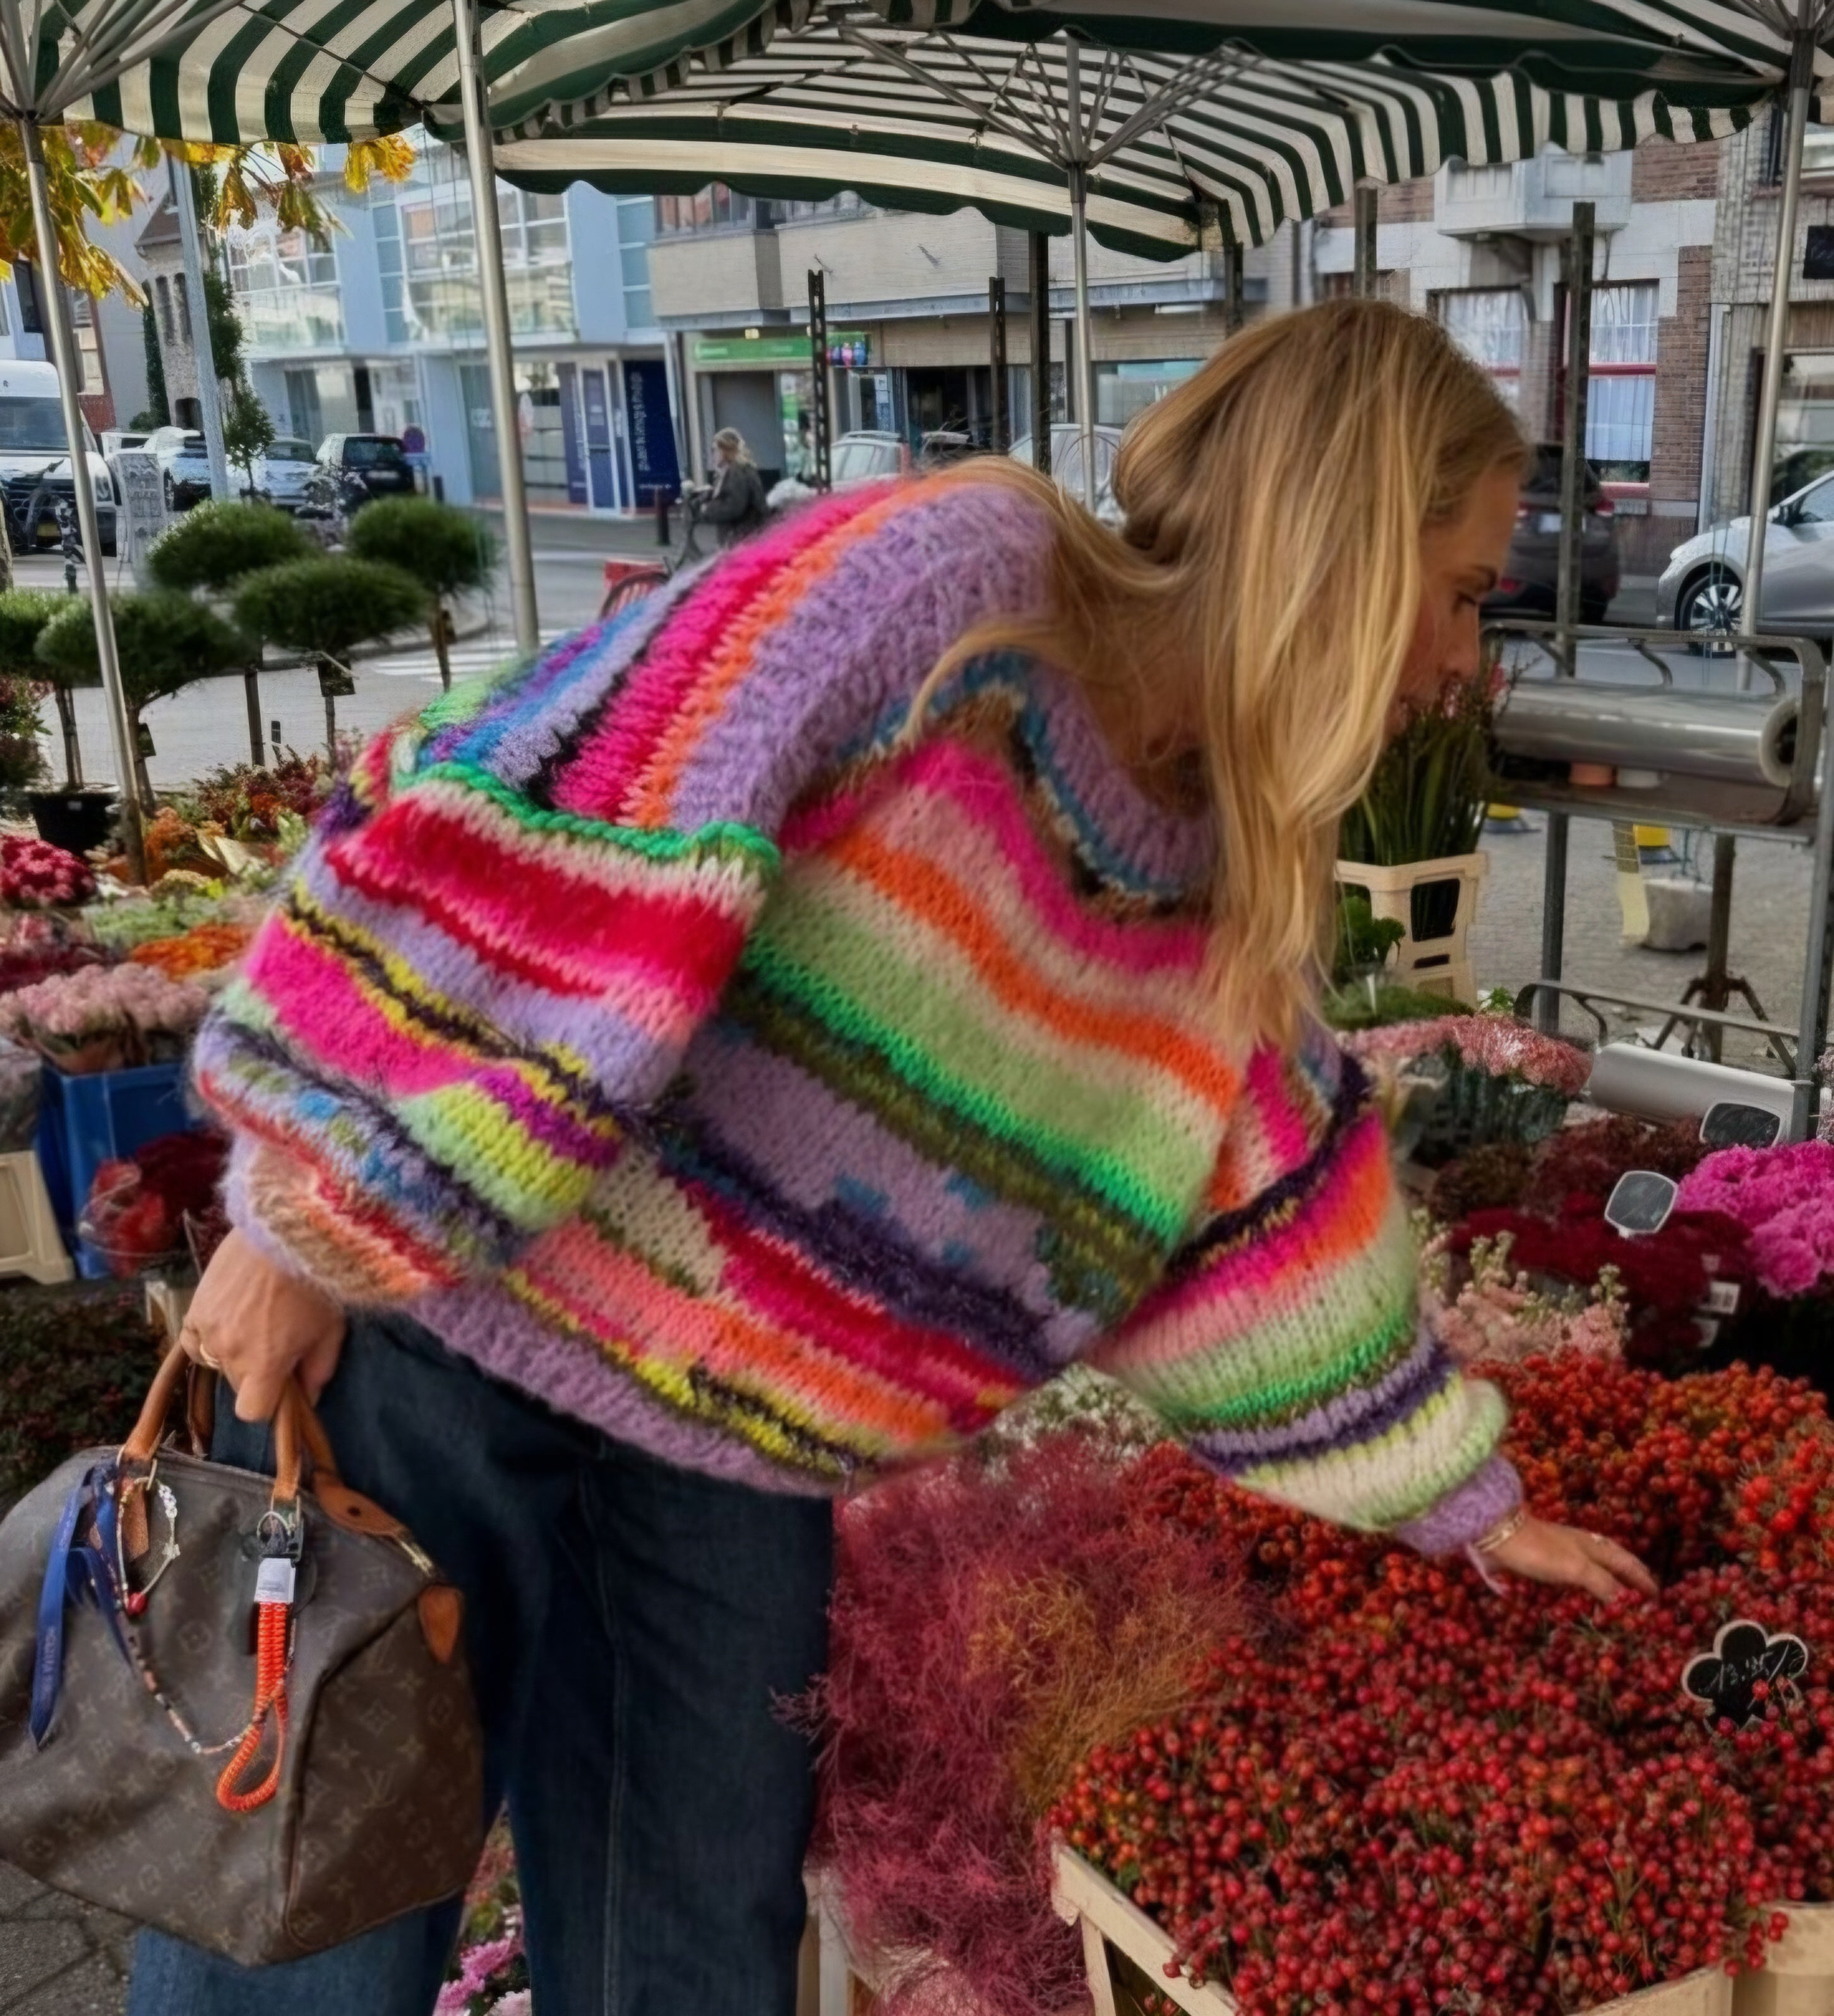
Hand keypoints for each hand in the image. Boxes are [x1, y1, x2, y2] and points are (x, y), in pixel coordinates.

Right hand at [180, 1228, 345, 1423]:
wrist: (289, 1229)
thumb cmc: (318, 1281)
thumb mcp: (330, 1330)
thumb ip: (318, 1370)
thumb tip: (308, 1399)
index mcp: (265, 1365)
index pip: (252, 1410)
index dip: (268, 1402)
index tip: (282, 1384)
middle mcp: (229, 1352)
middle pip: (236, 1383)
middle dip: (255, 1371)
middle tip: (276, 1341)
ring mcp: (207, 1328)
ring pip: (214, 1360)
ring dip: (232, 1351)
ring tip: (254, 1322)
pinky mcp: (194, 1305)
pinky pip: (193, 1338)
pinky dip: (208, 1335)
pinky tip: (229, 1317)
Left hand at [1486, 1514, 1657, 1603]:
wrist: (1494, 1533)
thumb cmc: (1539, 1549)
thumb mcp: (1577, 1568)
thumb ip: (1603, 1584)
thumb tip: (1626, 1602)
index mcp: (1592, 1546)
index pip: (1626, 1563)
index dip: (1642, 1579)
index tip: (1657, 1596)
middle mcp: (1578, 1547)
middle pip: (1611, 1561)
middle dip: (1628, 1577)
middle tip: (1641, 1595)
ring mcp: (1558, 1552)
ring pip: (1591, 1566)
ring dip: (1605, 1580)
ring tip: (1615, 1597)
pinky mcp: (1537, 1561)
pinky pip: (1566, 1576)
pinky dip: (1578, 1585)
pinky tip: (1573, 1595)